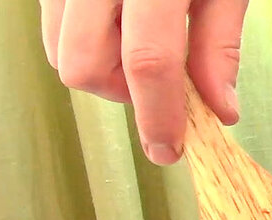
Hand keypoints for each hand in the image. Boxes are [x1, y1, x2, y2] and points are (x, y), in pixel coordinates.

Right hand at [40, 0, 248, 164]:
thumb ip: (219, 43)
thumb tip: (218, 110)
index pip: (148, 62)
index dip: (159, 116)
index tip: (170, 149)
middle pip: (82, 64)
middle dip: (121, 93)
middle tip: (162, 88)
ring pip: (58, 46)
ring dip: (100, 69)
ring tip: (142, 48)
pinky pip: (52, 18)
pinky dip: (86, 36)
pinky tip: (121, 21)